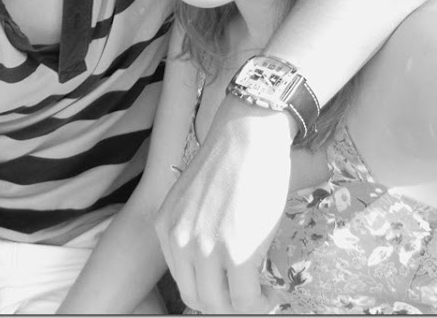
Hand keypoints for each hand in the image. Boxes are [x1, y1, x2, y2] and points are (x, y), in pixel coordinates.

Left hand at [154, 95, 293, 312]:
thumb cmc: (229, 160)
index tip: (230, 288)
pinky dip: (261, 302)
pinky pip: (247, 299)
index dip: (210, 291)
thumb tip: (216, 265)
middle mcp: (178, 240)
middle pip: (197, 298)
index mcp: (165, 227)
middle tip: (249, 294)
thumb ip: (195, 229)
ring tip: (262, 293)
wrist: (247, 135)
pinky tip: (271, 289)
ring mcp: (205, 248)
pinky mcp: (236, 253)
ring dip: (243, 305)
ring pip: (220, 304)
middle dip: (225, 304)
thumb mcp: (196, 199)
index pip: (182, 280)